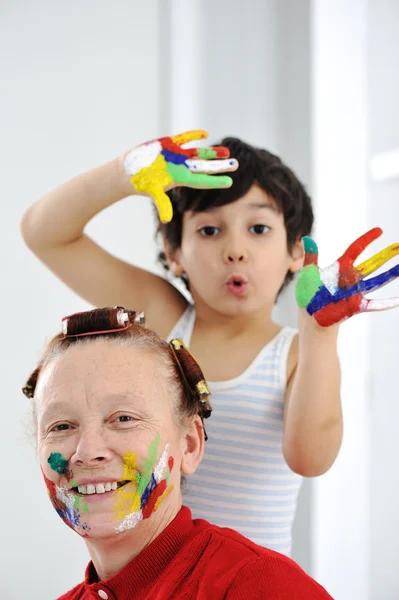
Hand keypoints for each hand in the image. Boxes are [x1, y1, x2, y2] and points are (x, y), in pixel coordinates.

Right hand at [123, 130, 237, 222]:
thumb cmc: (140, 183)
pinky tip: (206, 134)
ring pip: (198, 153)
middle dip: (220, 165)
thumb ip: (161, 203)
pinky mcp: (168, 145)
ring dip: (212, 152)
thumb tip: (166, 220)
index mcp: (180, 178)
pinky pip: (184, 139)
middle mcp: (181, 167)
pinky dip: (193, 135)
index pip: (202, 180)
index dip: (216, 181)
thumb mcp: (152, 192)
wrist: (128, 172)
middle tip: (236, 164)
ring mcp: (176, 156)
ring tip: (227, 152)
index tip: (230, 182)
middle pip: (205, 166)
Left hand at [295, 228, 398, 326]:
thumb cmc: (308, 294)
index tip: (380, 230)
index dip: (367, 239)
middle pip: (372, 263)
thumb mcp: (308, 273)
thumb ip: (311, 256)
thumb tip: (306, 237)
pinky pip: (373, 304)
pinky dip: (385, 303)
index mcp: (340, 268)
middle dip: (386, 255)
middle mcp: (351, 278)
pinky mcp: (355, 306)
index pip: (356, 249)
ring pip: (377, 281)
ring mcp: (355, 292)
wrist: (309, 316)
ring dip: (391, 275)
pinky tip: (397, 300)